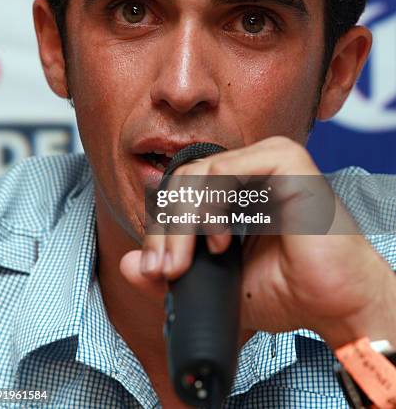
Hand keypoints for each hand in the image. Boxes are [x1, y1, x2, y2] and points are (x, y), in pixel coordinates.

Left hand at [120, 136, 395, 348]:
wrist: (336, 306)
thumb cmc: (288, 290)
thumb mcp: (218, 283)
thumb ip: (176, 273)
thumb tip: (129, 265)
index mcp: (241, 187)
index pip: (183, 189)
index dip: (162, 227)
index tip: (156, 268)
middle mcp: (254, 167)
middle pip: (185, 179)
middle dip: (165, 229)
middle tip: (166, 269)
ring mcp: (270, 159)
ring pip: (197, 174)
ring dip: (181, 223)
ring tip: (186, 262)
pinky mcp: (286, 160)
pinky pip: (222, 170)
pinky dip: (208, 207)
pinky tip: (219, 241)